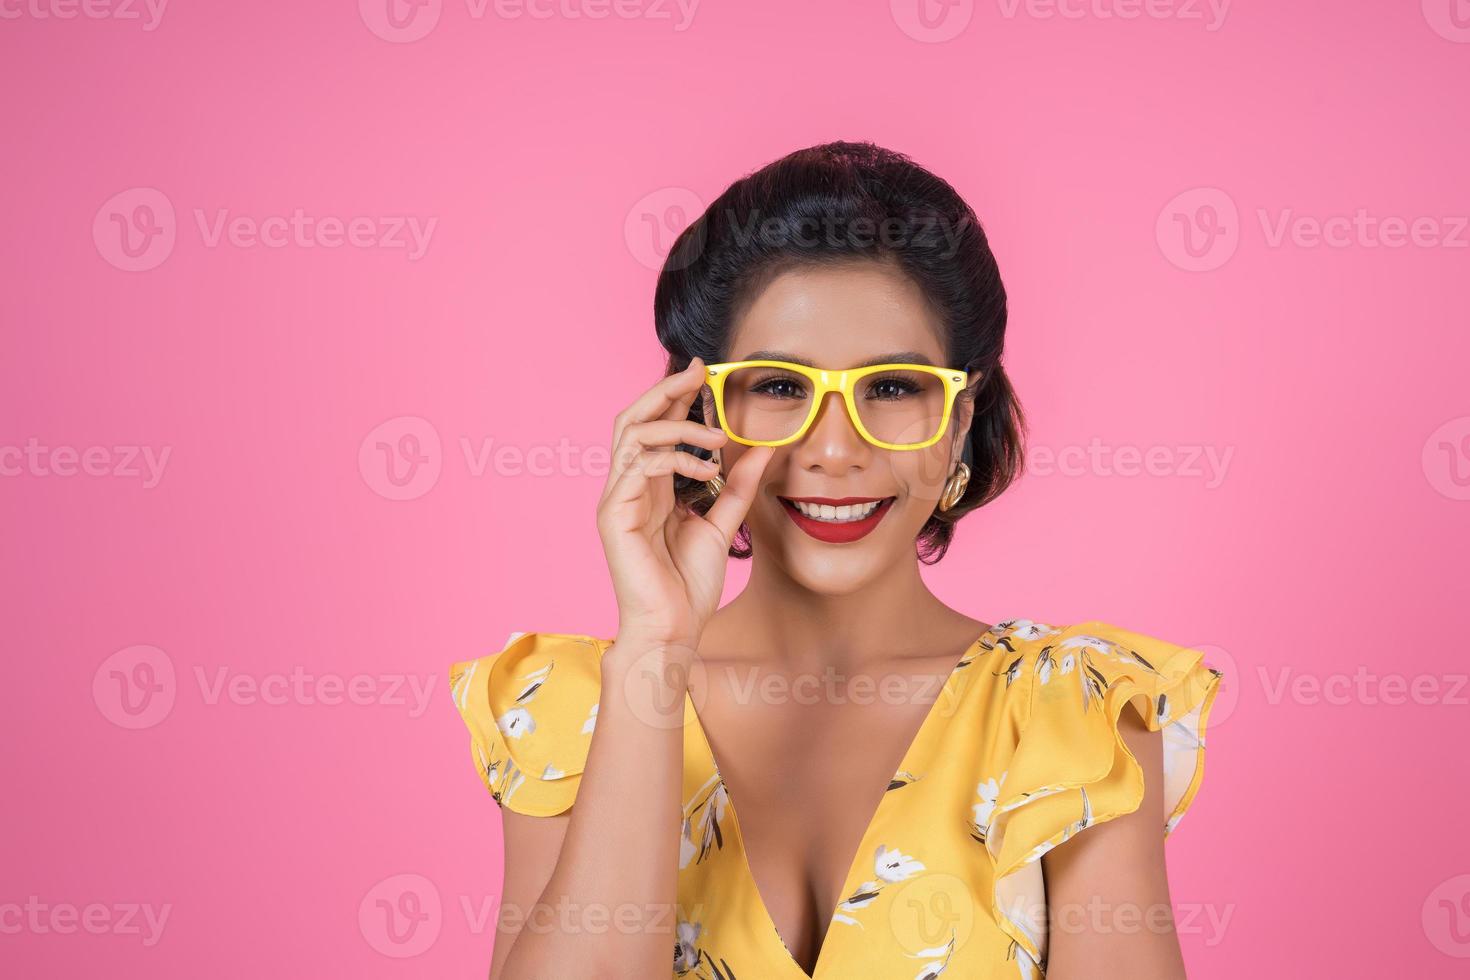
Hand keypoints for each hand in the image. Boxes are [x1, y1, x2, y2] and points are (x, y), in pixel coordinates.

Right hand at [596, 356, 773, 653]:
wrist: (671, 631)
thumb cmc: (688, 586)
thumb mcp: (723, 524)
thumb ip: (738, 486)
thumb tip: (762, 449)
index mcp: (649, 487)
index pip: (655, 428)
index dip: (675, 397)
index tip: (704, 373)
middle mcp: (627, 487)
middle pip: (634, 419)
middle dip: (665, 391)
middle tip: (697, 373)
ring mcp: (617, 499)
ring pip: (632, 435)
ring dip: (676, 425)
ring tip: (716, 435)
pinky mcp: (614, 515)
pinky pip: (639, 467)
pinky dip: (674, 459)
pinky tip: (706, 471)